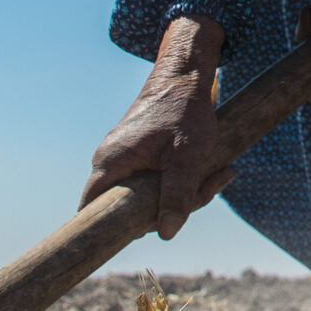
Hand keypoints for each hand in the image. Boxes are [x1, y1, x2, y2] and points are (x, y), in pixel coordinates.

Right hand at [82, 14, 231, 238]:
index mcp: (111, 163)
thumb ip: (178, 195)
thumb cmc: (184, 112)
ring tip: (218, 174)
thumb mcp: (187, 157)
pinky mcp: (144, 154)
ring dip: (186, 194)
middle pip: (130, 207)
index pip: (91, 208)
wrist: (187, 76)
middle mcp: (112, 161)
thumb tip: (166, 234)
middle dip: (169, 209)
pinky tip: (218, 171)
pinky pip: (161, 181)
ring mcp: (127, 158)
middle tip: (202, 194)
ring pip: (151, 195)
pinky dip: (187, 182)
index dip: (109, 228)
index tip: (140, 233)